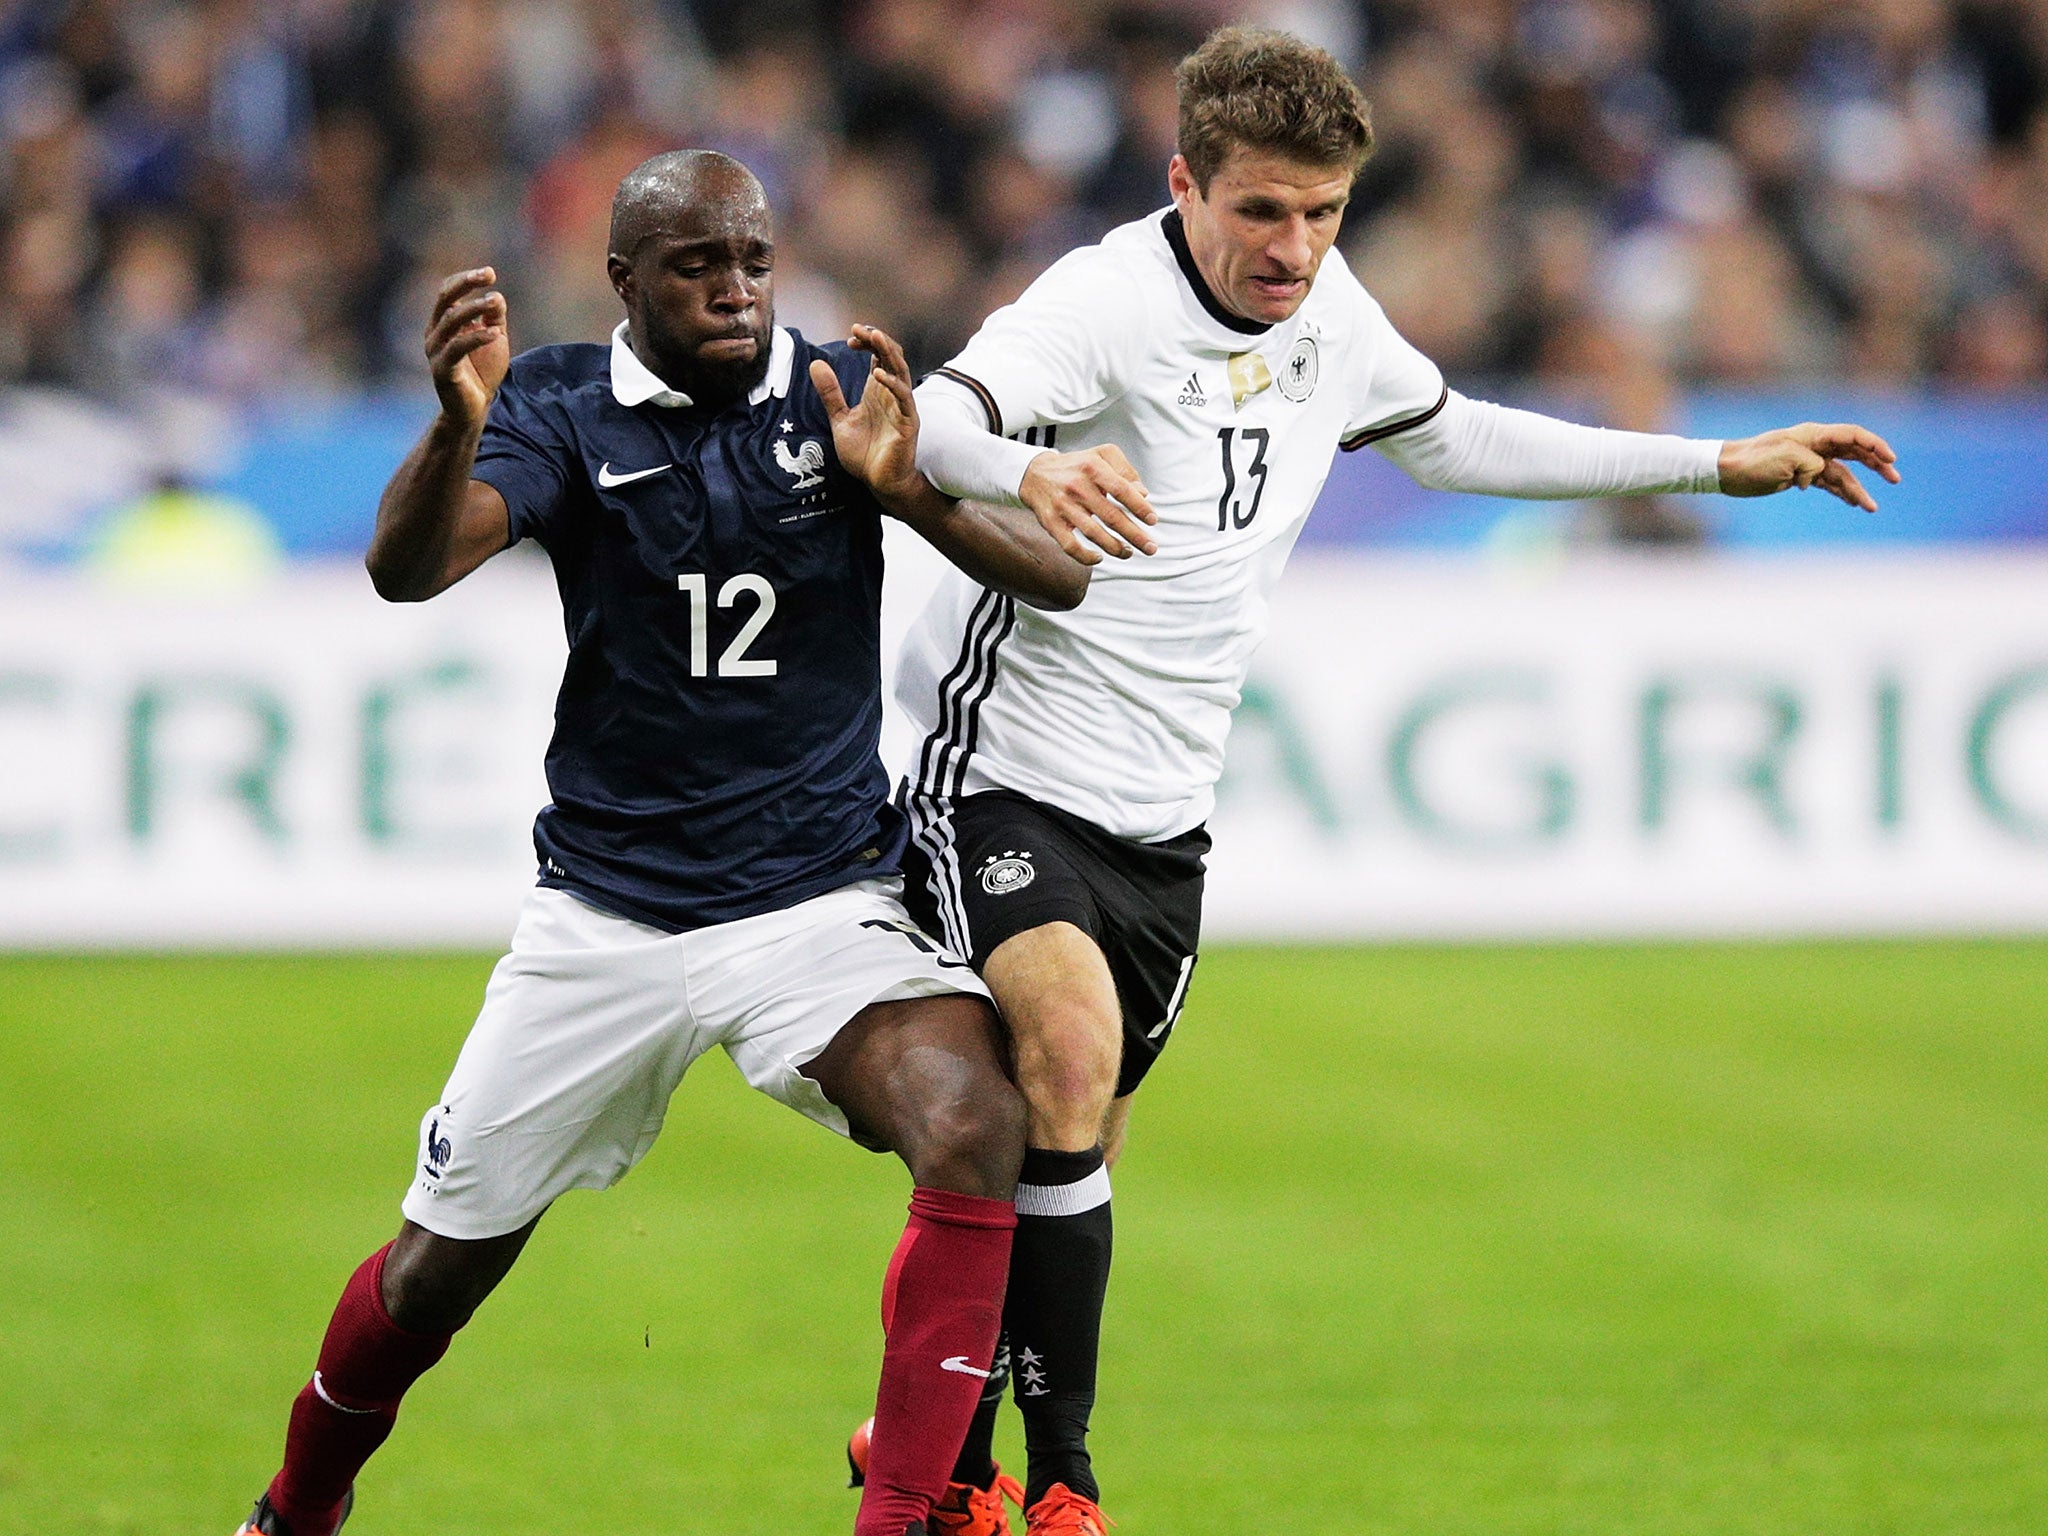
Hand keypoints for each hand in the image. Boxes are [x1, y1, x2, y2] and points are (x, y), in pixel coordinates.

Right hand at [427, 267, 509, 428]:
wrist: (474, 408)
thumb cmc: (482, 371)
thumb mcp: (493, 338)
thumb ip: (494, 317)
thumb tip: (496, 296)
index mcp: (443, 322)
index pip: (448, 291)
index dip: (466, 279)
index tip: (490, 272)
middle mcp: (434, 332)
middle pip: (445, 299)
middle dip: (466, 284)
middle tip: (488, 275)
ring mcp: (435, 350)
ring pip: (451, 321)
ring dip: (474, 308)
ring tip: (496, 301)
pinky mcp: (442, 369)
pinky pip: (457, 348)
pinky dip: (476, 338)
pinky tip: (495, 333)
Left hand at [810, 323, 921, 506]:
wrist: (878, 482)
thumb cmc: (864, 454)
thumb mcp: (840, 419)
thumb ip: (830, 393)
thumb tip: (815, 363)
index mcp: (877, 391)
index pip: (878, 355)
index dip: (867, 342)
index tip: (850, 338)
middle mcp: (891, 394)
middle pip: (891, 356)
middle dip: (877, 339)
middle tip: (859, 329)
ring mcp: (902, 407)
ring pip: (901, 371)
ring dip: (889, 352)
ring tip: (875, 337)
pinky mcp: (908, 423)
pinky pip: (904, 398)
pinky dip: (893, 384)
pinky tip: (878, 374)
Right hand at [1018, 445, 1157, 562]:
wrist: (1035, 473)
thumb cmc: (1076, 466)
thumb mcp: (1102, 455)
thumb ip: (1125, 470)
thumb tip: (1142, 493)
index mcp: (1092, 468)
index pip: (1121, 490)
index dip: (1139, 507)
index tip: (1152, 520)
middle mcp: (1077, 487)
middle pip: (1111, 516)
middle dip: (1134, 535)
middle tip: (1150, 547)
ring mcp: (1063, 506)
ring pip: (1093, 533)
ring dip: (1115, 547)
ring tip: (1129, 552)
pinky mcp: (1051, 522)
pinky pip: (1069, 545)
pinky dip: (1085, 556)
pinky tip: (1098, 557)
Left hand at [1717, 422, 1899, 512]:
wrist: (1727, 471)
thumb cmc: (1752, 461)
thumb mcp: (1784, 459)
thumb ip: (1811, 464)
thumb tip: (1819, 475)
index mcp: (1813, 435)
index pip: (1852, 436)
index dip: (1874, 445)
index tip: (1890, 459)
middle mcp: (1815, 446)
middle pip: (1855, 452)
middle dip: (1876, 464)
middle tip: (1895, 479)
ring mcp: (1808, 461)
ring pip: (1842, 474)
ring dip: (1858, 489)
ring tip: (1872, 507)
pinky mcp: (1799, 477)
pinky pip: (1827, 484)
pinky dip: (1840, 493)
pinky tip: (1853, 504)